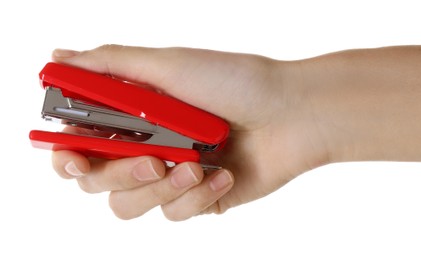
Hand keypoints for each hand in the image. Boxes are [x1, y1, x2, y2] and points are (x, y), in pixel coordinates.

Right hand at [50, 45, 329, 220]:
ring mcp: (172, 174)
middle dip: (120, 173)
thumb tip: (58, 59)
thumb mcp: (169, 65)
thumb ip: (109, 65)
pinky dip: (198, 194)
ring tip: (195, 165)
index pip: (79, 140)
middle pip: (98, 180)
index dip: (67, 154)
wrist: (294, 114)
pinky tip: (224, 174)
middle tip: (153, 158)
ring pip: (131, 205)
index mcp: (134, 111)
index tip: (74, 157)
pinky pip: (175, 213)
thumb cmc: (237, 82)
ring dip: (160, 187)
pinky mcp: (198, 198)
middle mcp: (147, 143)